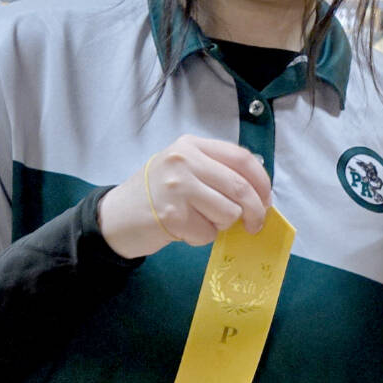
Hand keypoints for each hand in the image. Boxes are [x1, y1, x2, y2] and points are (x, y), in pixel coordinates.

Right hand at [97, 135, 271, 257]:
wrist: (115, 217)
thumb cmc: (157, 194)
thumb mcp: (184, 169)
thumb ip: (216, 172)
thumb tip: (260, 192)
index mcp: (191, 145)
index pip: (241, 158)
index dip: (262, 181)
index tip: (267, 199)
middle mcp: (184, 160)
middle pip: (240, 187)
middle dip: (256, 211)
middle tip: (256, 225)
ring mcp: (177, 187)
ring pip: (229, 212)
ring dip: (222, 225)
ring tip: (201, 220)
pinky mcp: (173, 216)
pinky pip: (209, 232)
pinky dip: (203, 237)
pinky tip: (184, 229)